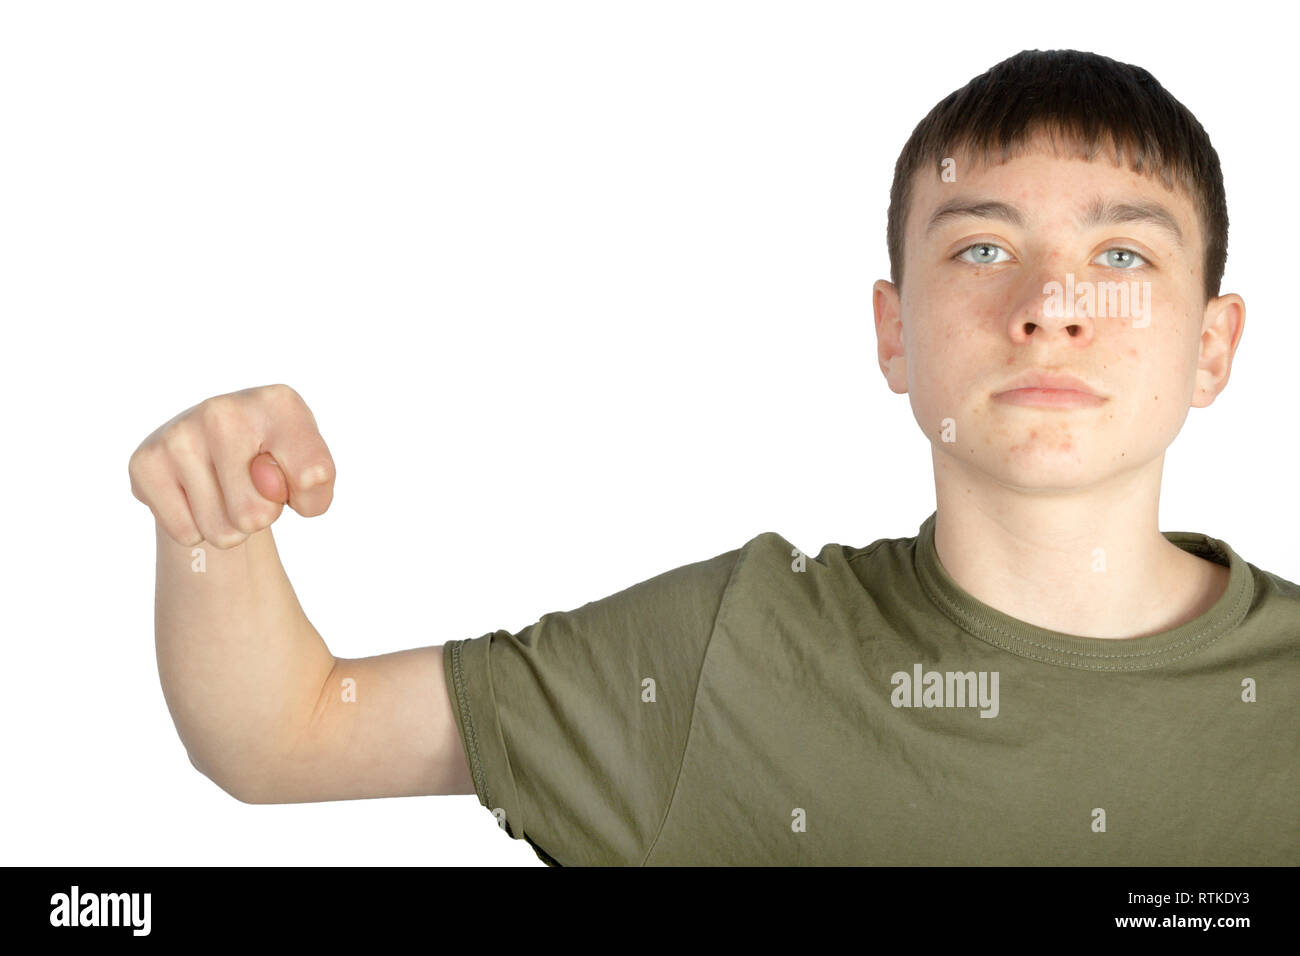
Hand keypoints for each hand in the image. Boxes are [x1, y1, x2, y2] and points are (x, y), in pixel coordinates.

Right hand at [128, 384, 334, 548]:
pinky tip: (194, 495)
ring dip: (228, 526)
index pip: (312, 475)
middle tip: (249, 487)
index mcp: (277, 403)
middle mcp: (223, 409)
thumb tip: (267, 483)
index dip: (306, 494)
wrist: (212, 453)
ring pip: (221, 530)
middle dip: (260, 515)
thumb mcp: (310, 471)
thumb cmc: (274, 464)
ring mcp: (179, 433)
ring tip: (223, 491)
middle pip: (257, 514)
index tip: (293, 476)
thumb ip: (314, 482)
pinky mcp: (145, 462)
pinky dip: (196, 529)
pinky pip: (187, 534)